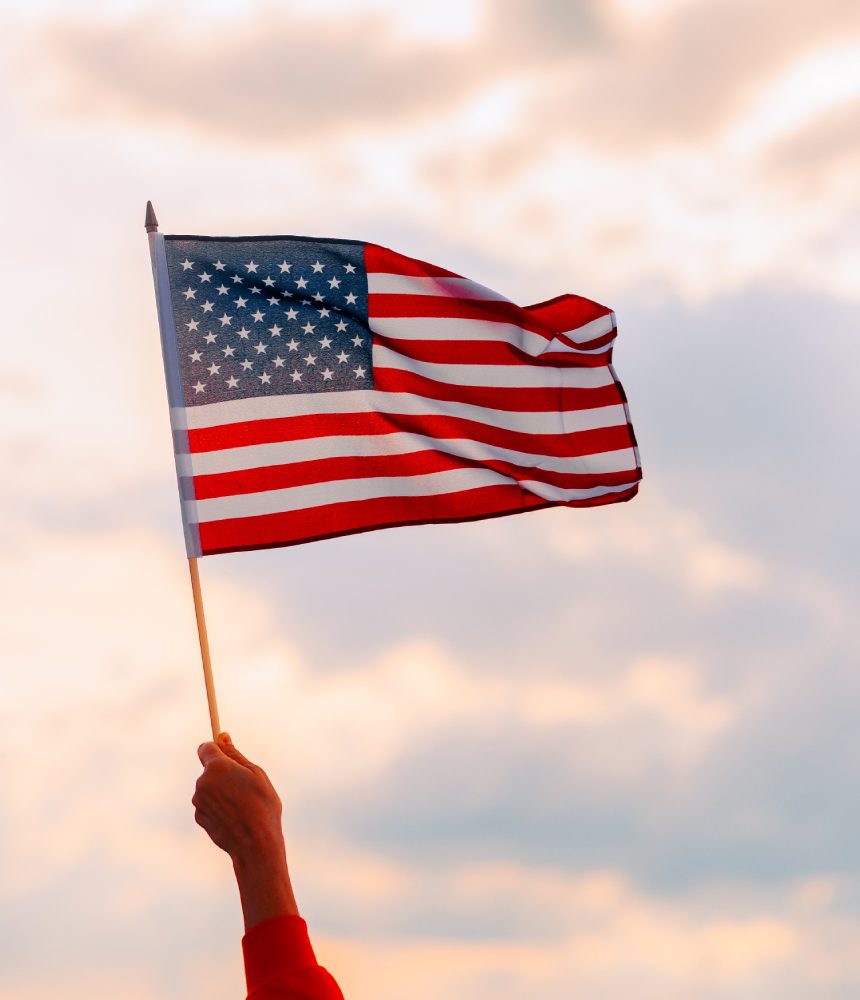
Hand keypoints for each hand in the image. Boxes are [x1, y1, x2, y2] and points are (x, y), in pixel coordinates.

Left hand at [194, 734, 298, 927]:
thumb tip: (222, 737)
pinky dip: (218, 807)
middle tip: (245, 785)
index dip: (216, 749)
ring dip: (221, 791)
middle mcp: (202, 783)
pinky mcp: (199, 818)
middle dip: (222, 773)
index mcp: (216, 767)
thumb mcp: (256, 774)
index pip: (205, 748)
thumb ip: (236, 755)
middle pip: (209, 769)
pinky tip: (234, 817)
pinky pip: (208, 804)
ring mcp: (198, 802)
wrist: (255, 845)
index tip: (226, 754)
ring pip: (209, 788)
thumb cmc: (262, 806)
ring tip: (242, 804)